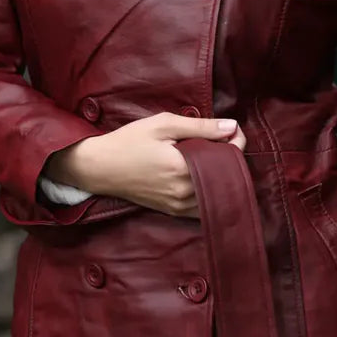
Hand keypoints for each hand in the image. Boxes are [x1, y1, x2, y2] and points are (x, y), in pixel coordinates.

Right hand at [45, 112, 245, 216]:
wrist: (100, 168)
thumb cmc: (129, 142)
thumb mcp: (164, 125)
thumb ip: (201, 127)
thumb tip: (232, 126)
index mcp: (184, 169)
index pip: (229, 156)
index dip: (236, 139)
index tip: (230, 129)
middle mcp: (184, 192)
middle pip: (228, 176)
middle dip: (230, 156)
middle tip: (220, 140)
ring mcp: (179, 205)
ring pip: (218, 193)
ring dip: (221, 175)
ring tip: (210, 156)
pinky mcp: (174, 211)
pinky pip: (204, 206)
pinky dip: (210, 191)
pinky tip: (201, 174)